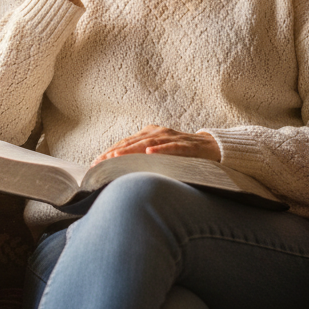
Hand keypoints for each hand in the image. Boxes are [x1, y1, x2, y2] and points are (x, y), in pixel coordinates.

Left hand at [92, 126, 220, 164]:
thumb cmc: (183, 155)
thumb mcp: (160, 157)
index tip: (94, 164)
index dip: (109, 153)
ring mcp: (172, 137)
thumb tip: (120, 176)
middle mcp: (158, 132)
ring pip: (147, 143)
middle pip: (132, 142)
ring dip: (130, 150)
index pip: (124, 143)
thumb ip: (143, 161)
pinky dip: (160, 149)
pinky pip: (172, 146)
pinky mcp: (187, 145)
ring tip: (116, 157)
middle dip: (113, 153)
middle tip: (99, 163)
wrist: (213, 148)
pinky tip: (149, 153)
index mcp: (149, 135)